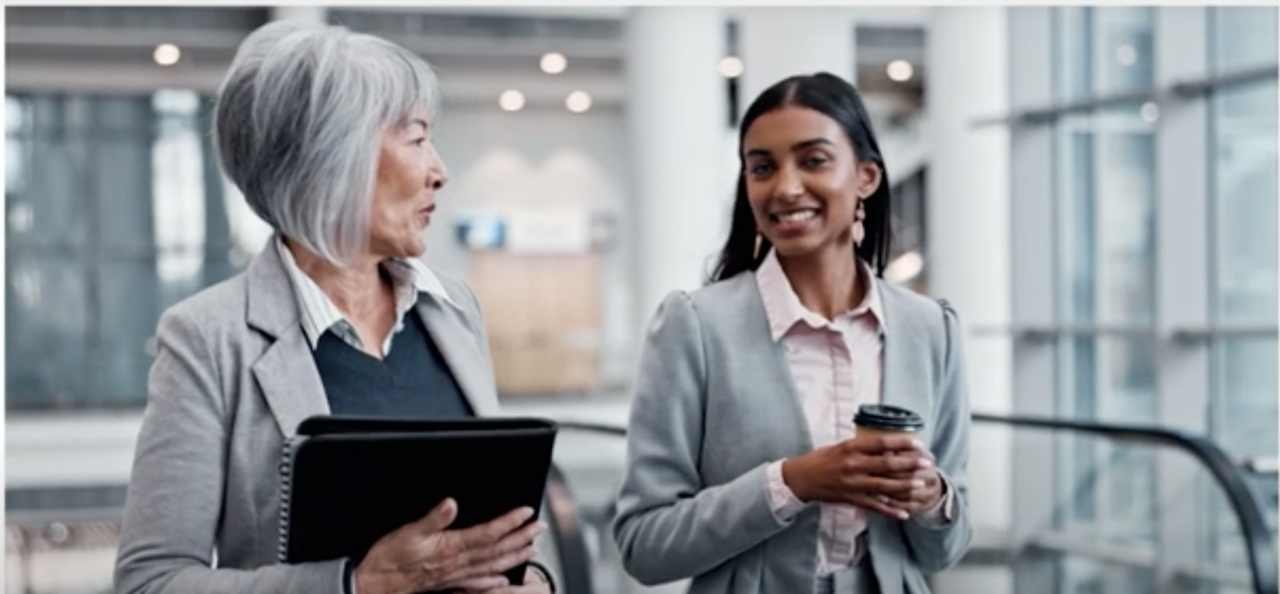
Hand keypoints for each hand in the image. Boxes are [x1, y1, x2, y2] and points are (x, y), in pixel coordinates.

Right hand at [353, 498, 544, 593]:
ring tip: (532, 549)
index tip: (525, 512)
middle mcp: (458, 564)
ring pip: (493, 566)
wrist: (375, 584)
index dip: (509, 522)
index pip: (488, 533)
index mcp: (451, 548)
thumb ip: (433, 519)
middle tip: (538, 528)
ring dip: (514, 557)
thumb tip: (451, 503)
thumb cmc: (389, 559)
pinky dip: (495, 581)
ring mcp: (456, 576)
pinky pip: (478, 584)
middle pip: (497, 550)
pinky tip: (504, 580)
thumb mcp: (408, 532)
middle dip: (521, 537)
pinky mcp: (449, 584)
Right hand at [780, 434, 936, 519]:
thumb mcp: (840, 446)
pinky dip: (890, 510)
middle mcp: (853, 465)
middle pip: (887, 464)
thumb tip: (885, 444)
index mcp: (850, 448)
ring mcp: (853, 483)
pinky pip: (874, 506)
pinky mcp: (851, 498)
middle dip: (910, 464)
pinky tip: (904, 513)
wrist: (800, 478)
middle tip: (927, 463)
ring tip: (921, 485)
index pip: (881, 443)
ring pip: (884, 486)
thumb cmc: (820, 459)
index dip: (901, 443)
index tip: (918, 443)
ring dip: (905, 486)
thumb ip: (861, 446)